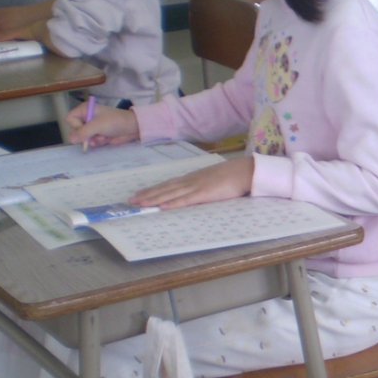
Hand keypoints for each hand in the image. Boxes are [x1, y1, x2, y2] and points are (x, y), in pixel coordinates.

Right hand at [66, 103, 138, 147]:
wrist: (132, 128)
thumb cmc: (115, 122)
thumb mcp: (98, 125)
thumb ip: (83, 132)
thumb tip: (70, 140)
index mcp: (85, 109)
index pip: (70, 119)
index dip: (76, 126)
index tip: (86, 129)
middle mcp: (87, 117)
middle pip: (76, 130)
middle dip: (86, 135)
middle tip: (95, 135)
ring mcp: (93, 127)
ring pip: (84, 138)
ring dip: (93, 140)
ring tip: (103, 137)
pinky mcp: (98, 134)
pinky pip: (91, 141)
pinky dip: (98, 142)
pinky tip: (106, 139)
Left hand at [131, 155, 253, 208]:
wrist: (246, 171)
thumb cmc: (234, 176)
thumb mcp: (214, 180)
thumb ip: (204, 185)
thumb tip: (197, 192)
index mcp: (194, 178)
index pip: (169, 184)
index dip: (154, 189)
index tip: (141, 194)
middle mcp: (191, 181)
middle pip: (165, 188)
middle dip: (147, 194)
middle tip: (132, 200)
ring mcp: (196, 187)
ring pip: (170, 194)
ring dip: (153, 199)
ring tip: (139, 203)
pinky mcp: (204, 194)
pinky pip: (185, 200)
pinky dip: (172, 203)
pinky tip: (161, 207)